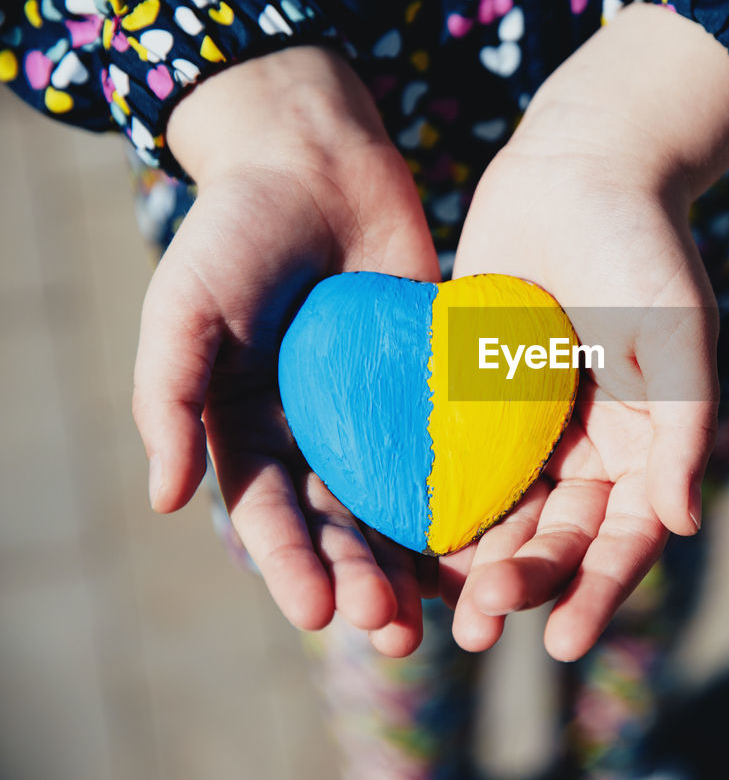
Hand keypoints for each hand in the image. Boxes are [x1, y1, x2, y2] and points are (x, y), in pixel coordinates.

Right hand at [134, 46, 439, 655]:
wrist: (316, 158)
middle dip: (364, 580)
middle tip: (395, 631)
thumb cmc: (238, 228)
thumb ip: (169, 397)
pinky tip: (501, 531)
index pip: (271, 513)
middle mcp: (317, 432)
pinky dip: (474, 489)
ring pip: (403, 499)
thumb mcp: (185, 306)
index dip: (292, 566)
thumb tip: (166, 502)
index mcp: (251, 428)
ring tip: (449, 611)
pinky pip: (455, 441)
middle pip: (342, 524)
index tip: (319, 614)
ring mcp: (379, 409)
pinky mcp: (434, 381)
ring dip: (421, 557)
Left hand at [441, 4, 728, 659]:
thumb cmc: (645, 247)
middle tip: (482, 623)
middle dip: (525, 581)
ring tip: (440, 609)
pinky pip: (454, 456)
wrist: (583, 166)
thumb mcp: (679, 336)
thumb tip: (683, 522)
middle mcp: (587, 445)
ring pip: (501, 510)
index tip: (560, 643)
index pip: (624, 537)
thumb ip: (686, 427)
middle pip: (557, 534)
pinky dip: (433, 498)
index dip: (598, 592)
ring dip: (474, 561)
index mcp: (645, 445)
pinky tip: (399, 534)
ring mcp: (528, 423)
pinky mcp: (475, 391)